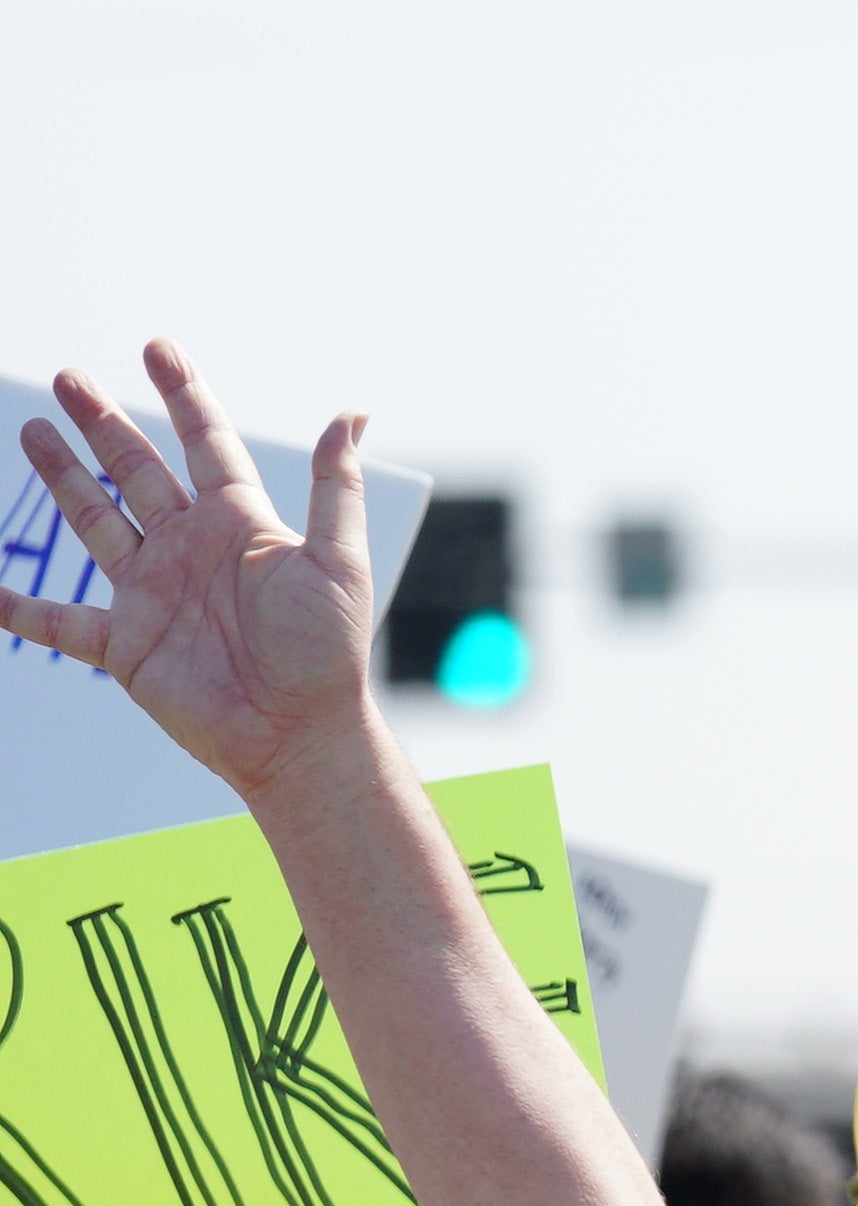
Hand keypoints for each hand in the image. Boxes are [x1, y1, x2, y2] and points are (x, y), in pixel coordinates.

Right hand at [0, 349, 382, 807]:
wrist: (299, 734)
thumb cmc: (326, 653)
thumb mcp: (336, 561)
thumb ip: (336, 487)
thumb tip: (353, 414)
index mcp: (239, 525)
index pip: (205, 443)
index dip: (183, 395)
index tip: (157, 348)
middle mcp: (190, 549)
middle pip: (137, 470)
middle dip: (104, 423)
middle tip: (70, 378)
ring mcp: (152, 593)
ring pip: (95, 521)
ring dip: (63, 478)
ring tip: (33, 429)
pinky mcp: (126, 644)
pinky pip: (59, 621)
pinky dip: (20, 608)